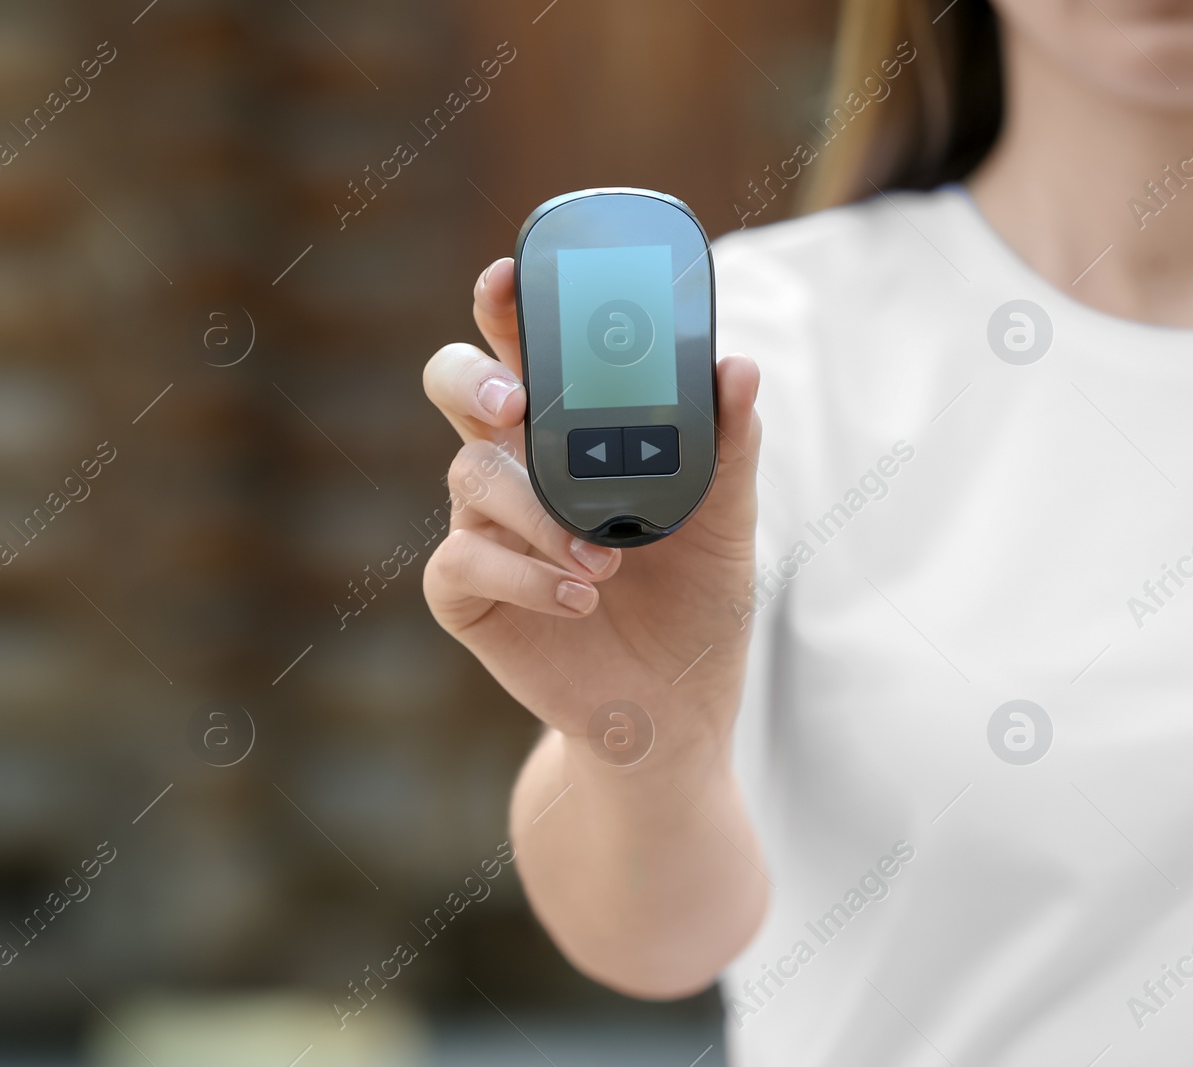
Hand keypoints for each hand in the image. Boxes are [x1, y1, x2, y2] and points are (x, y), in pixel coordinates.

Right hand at [422, 257, 762, 763]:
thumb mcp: (728, 523)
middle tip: (516, 400)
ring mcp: (484, 526)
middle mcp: (516, 465)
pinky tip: (581, 599)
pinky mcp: (467, 592)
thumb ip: (729, 447)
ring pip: (469, 473)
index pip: (527, 346)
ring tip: (607, 564)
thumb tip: (736, 368)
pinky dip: (524, 574)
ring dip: (538, 510)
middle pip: (456, 384)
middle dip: (473, 376)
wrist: (675, 710)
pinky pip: (461, 558)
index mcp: (571, 430)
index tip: (510, 274)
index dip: (506, 304)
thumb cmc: (695, 604)